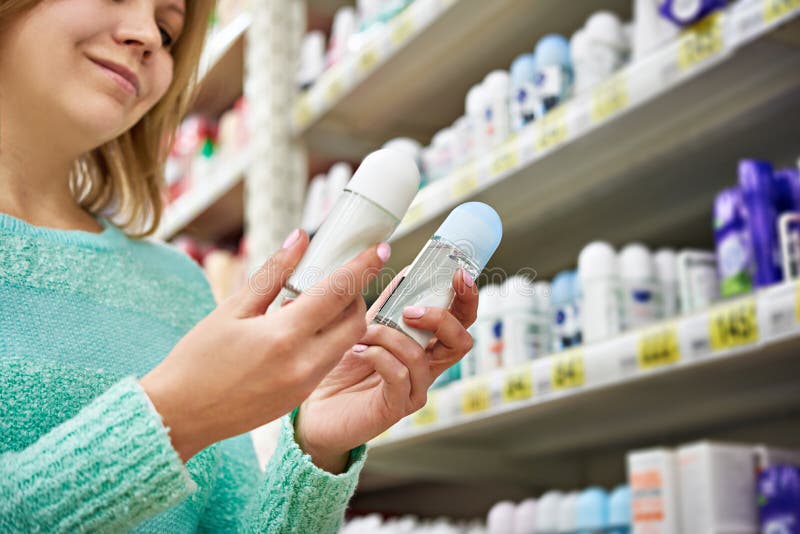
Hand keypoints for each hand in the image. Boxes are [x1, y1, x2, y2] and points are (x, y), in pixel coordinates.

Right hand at [140, 230, 388, 461]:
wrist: (180, 416)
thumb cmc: (198, 359)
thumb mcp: (231, 310)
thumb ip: (272, 273)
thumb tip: (299, 240)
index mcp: (283, 336)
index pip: (338, 293)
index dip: (363, 267)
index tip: (380, 248)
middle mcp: (303, 363)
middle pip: (355, 321)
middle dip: (357, 295)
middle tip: (339, 279)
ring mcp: (305, 385)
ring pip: (346, 343)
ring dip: (344, 319)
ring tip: (316, 303)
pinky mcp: (302, 397)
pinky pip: (329, 361)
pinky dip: (328, 340)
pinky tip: (302, 331)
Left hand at [295, 269, 477, 472]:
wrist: (315, 406)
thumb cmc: (343, 367)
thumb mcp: (367, 326)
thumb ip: (389, 304)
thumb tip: (409, 270)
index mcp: (426, 345)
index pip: (461, 320)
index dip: (467, 297)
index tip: (459, 274)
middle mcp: (427, 368)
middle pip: (460, 341)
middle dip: (441, 318)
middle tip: (411, 310)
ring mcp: (414, 389)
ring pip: (422, 356)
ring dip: (389, 336)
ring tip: (363, 333)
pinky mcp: (395, 406)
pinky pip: (399, 375)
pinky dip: (380, 356)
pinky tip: (361, 351)